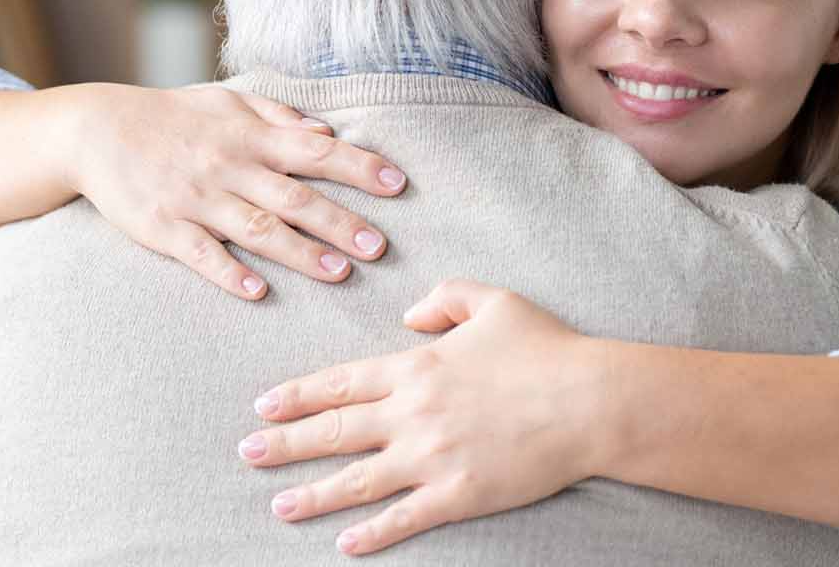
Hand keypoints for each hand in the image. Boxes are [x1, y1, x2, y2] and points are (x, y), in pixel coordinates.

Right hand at [63, 83, 406, 298]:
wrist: (96, 130)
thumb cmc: (173, 117)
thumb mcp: (228, 103)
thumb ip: (280, 117)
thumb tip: (329, 134)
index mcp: (251, 137)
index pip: (317, 152)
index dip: (359, 168)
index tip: (398, 184)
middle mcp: (230, 167)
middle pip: (295, 198)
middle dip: (340, 223)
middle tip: (379, 248)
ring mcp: (196, 199)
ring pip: (256, 229)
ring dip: (299, 253)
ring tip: (340, 273)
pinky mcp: (163, 228)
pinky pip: (200, 254)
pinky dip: (228, 273)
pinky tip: (256, 292)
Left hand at [239, 279, 604, 555]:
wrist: (591, 400)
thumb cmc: (549, 348)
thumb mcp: (495, 301)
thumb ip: (445, 296)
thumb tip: (409, 315)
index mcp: (418, 367)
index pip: (341, 382)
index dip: (299, 394)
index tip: (264, 404)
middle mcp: (414, 413)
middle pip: (335, 431)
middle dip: (285, 442)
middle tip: (247, 452)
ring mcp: (432, 457)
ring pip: (356, 480)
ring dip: (312, 494)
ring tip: (278, 505)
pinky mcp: (458, 493)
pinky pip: (403, 518)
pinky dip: (371, 534)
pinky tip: (344, 544)